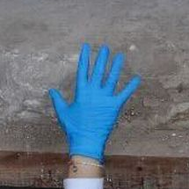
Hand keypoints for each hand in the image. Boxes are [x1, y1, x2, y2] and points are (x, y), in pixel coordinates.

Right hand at [49, 44, 140, 163]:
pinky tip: (137, 78)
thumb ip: (57, 100)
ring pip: (112, 78)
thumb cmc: (73, 128)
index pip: (83, 70)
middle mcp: (94, 92)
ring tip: (120, 56)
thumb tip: (51, 91)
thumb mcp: (63, 112)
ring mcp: (105, 99)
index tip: (86, 47)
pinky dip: (131, 86)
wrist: (86, 141)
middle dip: (102, 58)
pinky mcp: (115, 106)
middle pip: (99, 71)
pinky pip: (124, 94)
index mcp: (81, 92)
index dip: (85, 57)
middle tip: (106, 48)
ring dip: (116, 67)